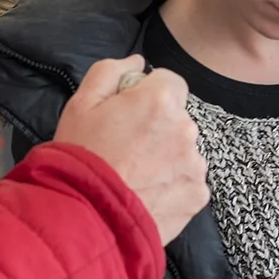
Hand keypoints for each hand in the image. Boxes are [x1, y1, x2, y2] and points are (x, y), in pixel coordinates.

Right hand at [55, 56, 208, 242]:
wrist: (84, 218)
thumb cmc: (79, 157)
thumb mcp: (80, 103)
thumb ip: (110, 71)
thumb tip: (138, 60)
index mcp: (160, 100)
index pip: (170, 82)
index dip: (148, 95)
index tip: (129, 114)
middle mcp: (186, 129)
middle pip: (178, 118)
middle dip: (158, 127)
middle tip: (127, 148)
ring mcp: (195, 164)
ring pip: (185, 150)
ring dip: (167, 157)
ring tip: (135, 175)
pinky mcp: (198, 195)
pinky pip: (188, 180)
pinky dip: (173, 185)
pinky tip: (146, 193)